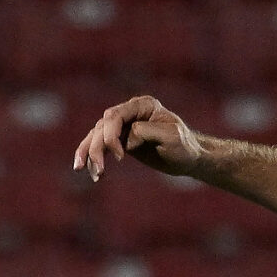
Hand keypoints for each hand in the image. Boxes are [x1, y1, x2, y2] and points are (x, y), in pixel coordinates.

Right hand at [73, 95, 206, 180]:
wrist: (190, 158)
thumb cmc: (185, 146)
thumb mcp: (172, 137)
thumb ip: (147, 132)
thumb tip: (127, 138)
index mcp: (143, 105)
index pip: (116, 116)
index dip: (112, 135)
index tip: (121, 157)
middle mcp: (130, 111)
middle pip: (102, 126)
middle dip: (97, 148)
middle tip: (99, 171)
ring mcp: (123, 125)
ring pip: (96, 135)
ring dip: (89, 153)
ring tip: (86, 171)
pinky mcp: (121, 140)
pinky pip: (100, 146)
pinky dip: (91, 157)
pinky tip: (88, 171)